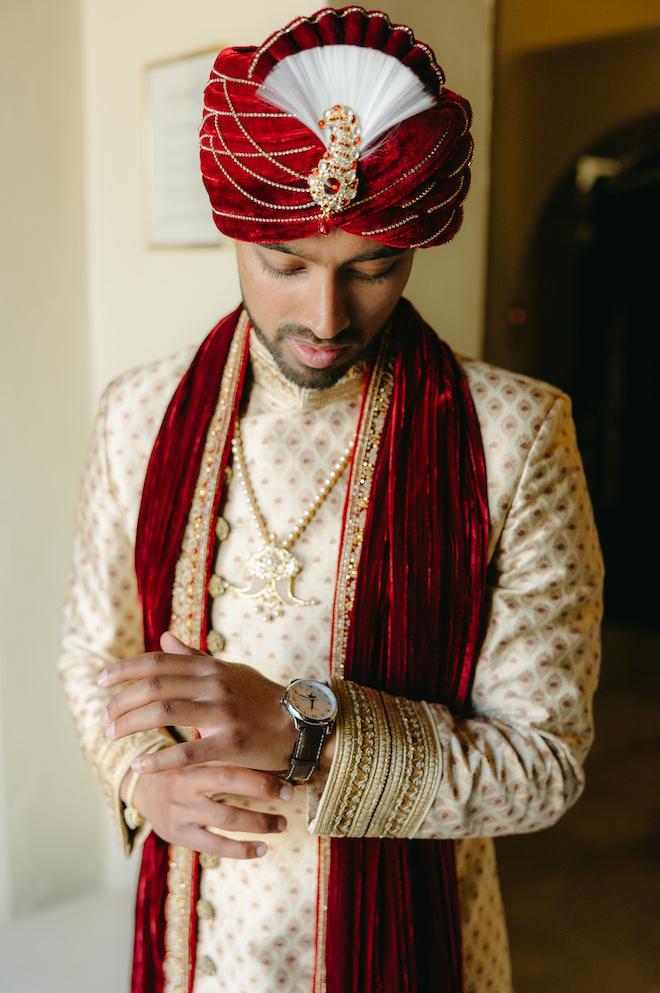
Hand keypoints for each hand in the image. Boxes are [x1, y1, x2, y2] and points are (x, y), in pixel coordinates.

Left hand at [99, 632, 296, 774]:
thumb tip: (164, 636)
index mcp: (211, 667)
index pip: (158, 661)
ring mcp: (224, 712)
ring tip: (113, 736)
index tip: (101, 681)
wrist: (303, 725)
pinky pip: (189, 751)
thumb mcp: (230, 671)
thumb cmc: (262, 699)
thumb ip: (194, 658)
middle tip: (104, 719)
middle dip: (121, 702)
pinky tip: (141, 765)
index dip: (125, 669)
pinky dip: (161, 759)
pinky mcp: (232, 743)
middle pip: (154, 686)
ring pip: (165, 712)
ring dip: (131, 724)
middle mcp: (214, 684)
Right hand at [123, 760, 292, 858]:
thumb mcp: (196, 750)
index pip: (229, 755)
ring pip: (225, 817)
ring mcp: (180, 809)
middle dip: (263, 788)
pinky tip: (262, 849)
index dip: (258, 761)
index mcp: (190, 755)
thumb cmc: (180, 765)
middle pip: (228, 782)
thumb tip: (271, 755)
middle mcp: (184, 780)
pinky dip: (240, 849)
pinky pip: (213, 845)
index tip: (287, 767)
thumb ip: (224, 751)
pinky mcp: (177, 834)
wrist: (138, 787)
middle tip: (290, 794)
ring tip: (282, 824)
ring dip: (259, 822)